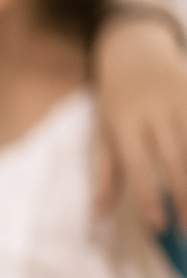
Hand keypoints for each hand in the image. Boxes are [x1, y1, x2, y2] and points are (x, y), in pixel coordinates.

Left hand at [91, 7, 186, 233]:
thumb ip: (104, 171)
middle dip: (185, 198)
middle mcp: (157, 111)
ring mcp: (184, 100)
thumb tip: (99, 212)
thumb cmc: (115, 101)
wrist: (135, 50)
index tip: (158, 227)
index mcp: (125, 122)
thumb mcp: (101, 131)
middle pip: (176, 160)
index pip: (138, 166)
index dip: (148, 197)